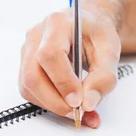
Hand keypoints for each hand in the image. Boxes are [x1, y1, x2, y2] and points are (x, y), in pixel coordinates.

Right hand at [19, 3, 120, 128]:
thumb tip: (88, 103)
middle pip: (33, 75)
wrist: (87, 25)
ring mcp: (26, 51)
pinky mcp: (25, 66)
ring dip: (51, 104)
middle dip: (54, 100)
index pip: (50, 55)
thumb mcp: (110, 51)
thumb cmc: (96, 33)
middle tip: (77, 112)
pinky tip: (65, 103)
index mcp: (57, 24)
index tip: (78, 101)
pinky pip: (29, 91)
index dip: (62, 81)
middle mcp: (36, 36)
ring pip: (28, 86)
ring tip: (75, 109)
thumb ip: (104, 77)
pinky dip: (47, 103)